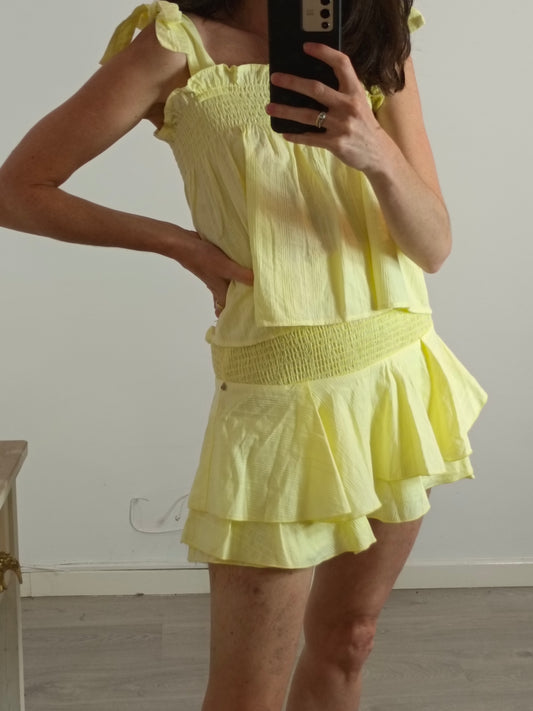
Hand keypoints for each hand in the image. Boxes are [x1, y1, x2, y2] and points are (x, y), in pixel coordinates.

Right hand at [177, 230, 253, 316]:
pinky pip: (227, 272)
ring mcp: (216, 275)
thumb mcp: (226, 267)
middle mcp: (218, 285)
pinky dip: (235, 272)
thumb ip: (242, 275)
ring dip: (239, 285)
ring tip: (254, 284)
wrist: (185, 244)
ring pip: (229, 285)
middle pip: (230, 297)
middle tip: (257, 299)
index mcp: (220, 291)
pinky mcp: (215, 264)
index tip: (248, 316)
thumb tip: (259, 282)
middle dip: (240, 299)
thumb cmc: (203, 259)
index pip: (227, 309)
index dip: (235, 314)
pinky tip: (243, 266)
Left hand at [266, 43, 384, 172]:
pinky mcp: (335, 143)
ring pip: (307, 115)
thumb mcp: (358, 102)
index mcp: (355, 91)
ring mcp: (341, 125)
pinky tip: (285, 132)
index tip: (306, 47)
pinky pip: (309, 138)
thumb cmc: (363, 125)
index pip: (341, 64)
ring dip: (285, 110)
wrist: (378, 153)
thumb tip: (312, 83)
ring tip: (270, 107)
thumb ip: (342, 91)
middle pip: (316, 89)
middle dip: (293, 82)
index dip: (324, 53)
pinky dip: (295, 136)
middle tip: (275, 78)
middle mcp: (348, 106)